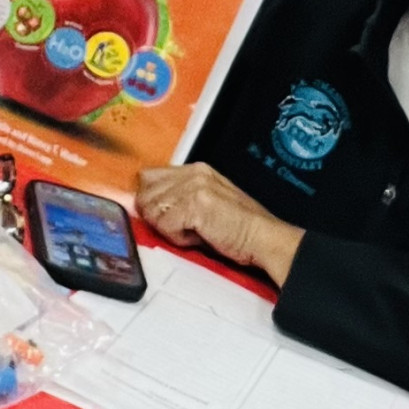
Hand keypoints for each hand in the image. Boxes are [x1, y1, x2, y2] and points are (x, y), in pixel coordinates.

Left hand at [138, 163, 303, 285]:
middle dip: (157, 216)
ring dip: (169, 229)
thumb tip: (146, 209)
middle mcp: (193, 173)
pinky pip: (165, 226)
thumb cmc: (239, 229)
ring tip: (195, 231)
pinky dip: (179, 239)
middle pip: (145, 194)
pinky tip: (199, 236)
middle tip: (183, 227)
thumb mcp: (206, 204)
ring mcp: (193, 186)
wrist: (263, 238)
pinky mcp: (194, 204)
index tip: (162, 216)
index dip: (150, 200)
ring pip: (153, 211)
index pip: (148, 177)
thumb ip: (178, 200)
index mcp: (196, 170)